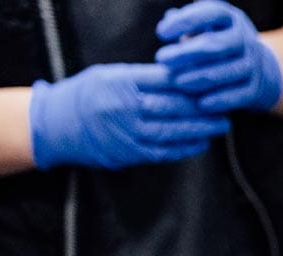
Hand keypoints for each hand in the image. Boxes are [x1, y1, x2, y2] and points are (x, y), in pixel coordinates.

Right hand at [28, 64, 228, 170]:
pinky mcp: (127, 152)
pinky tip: (201, 143)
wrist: (56, 123)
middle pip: (172, 105)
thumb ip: (142, 77)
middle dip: (203, 107)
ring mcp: (125, 131)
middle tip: (226, 107)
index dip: (192, 83)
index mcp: (120, 81)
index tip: (213, 83)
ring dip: (200, 129)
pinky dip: (185, 148)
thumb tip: (181, 77)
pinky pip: (162, 151)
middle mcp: (123, 106)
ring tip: (220, 125)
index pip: (164, 80)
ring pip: (171, 130)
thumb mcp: (109, 75)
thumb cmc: (89, 95)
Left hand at [156, 1, 282, 114]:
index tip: (161, 33)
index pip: (209, 14)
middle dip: (186, 53)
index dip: (185, 22)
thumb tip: (170, 19)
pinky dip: (220, 100)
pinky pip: (239, 95)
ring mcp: (252, 64)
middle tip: (161, 59)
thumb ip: (185, 23)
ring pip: (227, 71)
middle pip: (216, 45)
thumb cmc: (216, 44)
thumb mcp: (203, 28)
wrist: (256, 68)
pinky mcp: (255, 87)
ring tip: (177, 82)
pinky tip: (201, 104)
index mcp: (229, 18)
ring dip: (200, 77)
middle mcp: (244, 39)